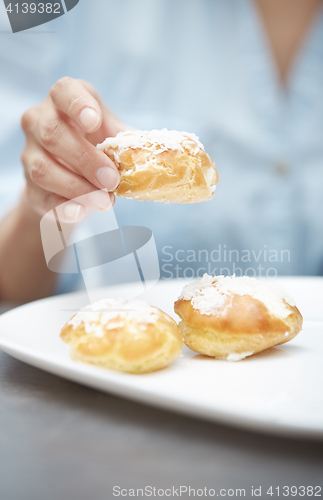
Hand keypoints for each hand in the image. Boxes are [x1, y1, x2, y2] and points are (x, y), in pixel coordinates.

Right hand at [21, 77, 127, 221]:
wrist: (70, 177)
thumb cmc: (96, 145)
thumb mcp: (113, 135)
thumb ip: (128, 141)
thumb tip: (151, 153)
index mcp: (63, 100)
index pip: (63, 92)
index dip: (77, 105)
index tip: (93, 122)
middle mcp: (39, 122)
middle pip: (52, 134)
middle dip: (85, 159)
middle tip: (111, 180)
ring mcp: (29, 154)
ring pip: (43, 169)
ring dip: (77, 188)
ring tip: (104, 202)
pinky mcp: (30, 186)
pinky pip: (41, 196)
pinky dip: (62, 206)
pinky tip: (80, 212)